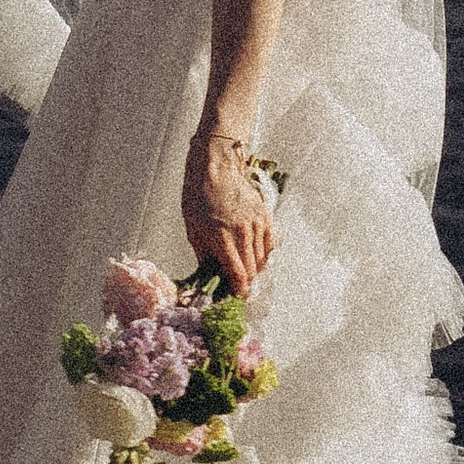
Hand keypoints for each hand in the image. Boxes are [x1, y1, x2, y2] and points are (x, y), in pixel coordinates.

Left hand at [181, 125, 277, 290]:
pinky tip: (255, 255)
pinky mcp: (265, 217)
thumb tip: (210, 276)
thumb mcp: (192, 227)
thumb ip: (204, 255)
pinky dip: (265, 255)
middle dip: (246, 283)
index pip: (238, 275)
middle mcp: (243, 233)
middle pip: (253, 271)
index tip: (238, 298)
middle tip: (238, 287)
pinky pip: (271, 245)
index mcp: (222, 237)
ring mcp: (257, 224)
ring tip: (245, 270)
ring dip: (255, 270)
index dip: (240, 291)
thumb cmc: (199, 195)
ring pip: (263, 260)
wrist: (216, 166)